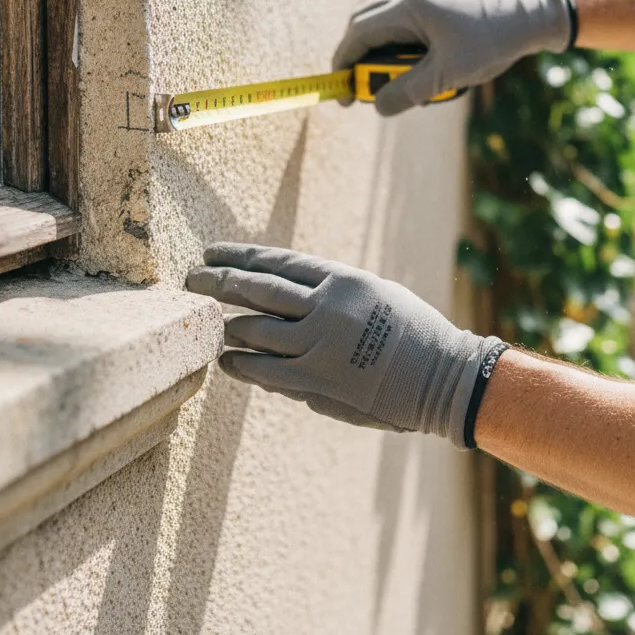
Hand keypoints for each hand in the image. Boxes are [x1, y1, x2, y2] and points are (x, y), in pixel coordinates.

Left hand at [186, 243, 505, 448]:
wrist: (443, 378)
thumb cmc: (413, 332)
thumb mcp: (374, 293)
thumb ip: (330, 294)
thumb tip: (286, 301)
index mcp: (341, 279)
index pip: (277, 262)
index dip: (240, 256)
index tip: (212, 252)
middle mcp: (326, 308)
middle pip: (257, 290)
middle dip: (218, 282)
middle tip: (191, 278)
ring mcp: (319, 346)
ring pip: (255, 330)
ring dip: (226, 324)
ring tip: (208, 321)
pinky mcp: (317, 382)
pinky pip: (266, 371)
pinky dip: (241, 363)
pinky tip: (226, 359)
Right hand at [332, 0, 572, 115]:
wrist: (528, 18)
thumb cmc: (489, 43)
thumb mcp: (446, 76)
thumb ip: (407, 92)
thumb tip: (377, 106)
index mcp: (408, 6)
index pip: (358, 33)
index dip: (344, 63)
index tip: (343, 92)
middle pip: (364, 26)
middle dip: (359, 60)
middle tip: (364, 91)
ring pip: (383, 26)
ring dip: (383, 57)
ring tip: (402, 85)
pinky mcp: (433, 1)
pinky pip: (402, 25)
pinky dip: (400, 49)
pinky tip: (421, 71)